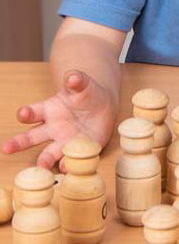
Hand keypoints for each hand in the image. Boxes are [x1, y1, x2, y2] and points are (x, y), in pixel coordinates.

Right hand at [2, 70, 116, 170]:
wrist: (104, 106)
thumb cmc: (87, 93)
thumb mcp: (83, 84)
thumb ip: (77, 80)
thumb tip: (71, 77)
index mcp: (49, 109)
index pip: (33, 112)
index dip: (26, 113)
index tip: (22, 114)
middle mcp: (52, 128)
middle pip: (32, 137)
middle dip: (19, 142)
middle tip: (7, 148)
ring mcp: (64, 141)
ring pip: (49, 153)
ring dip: (44, 161)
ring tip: (41, 166)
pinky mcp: (79, 150)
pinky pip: (70, 158)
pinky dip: (67, 163)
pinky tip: (65, 167)